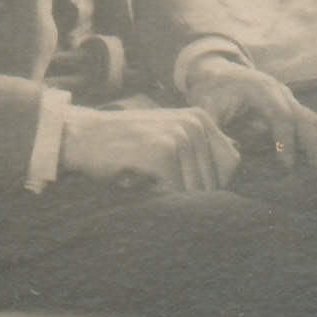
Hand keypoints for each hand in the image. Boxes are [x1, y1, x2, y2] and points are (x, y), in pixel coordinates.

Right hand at [60, 105, 240, 193]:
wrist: (84, 136)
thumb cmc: (126, 145)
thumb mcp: (168, 137)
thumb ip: (198, 151)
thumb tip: (231, 178)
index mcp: (200, 118)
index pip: (231, 164)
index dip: (213, 183)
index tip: (185, 187)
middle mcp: (194, 123)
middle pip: (215, 181)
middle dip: (190, 194)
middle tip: (159, 186)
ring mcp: (179, 136)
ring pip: (196, 191)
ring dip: (172, 198)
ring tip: (149, 182)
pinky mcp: (163, 152)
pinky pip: (177, 194)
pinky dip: (159, 198)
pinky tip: (141, 183)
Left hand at [182, 55, 316, 169]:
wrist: (217, 72)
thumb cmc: (211, 91)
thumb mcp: (206, 108)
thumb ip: (213, 130)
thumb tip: (220, 159)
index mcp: (259, 89)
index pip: (280, 114)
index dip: (285, 139)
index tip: (286, 165)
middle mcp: (279, 91)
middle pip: (304, 116)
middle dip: (314, 144)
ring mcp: (288, 98)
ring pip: (313, 119)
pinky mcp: (290, 107)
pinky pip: (310, 123)